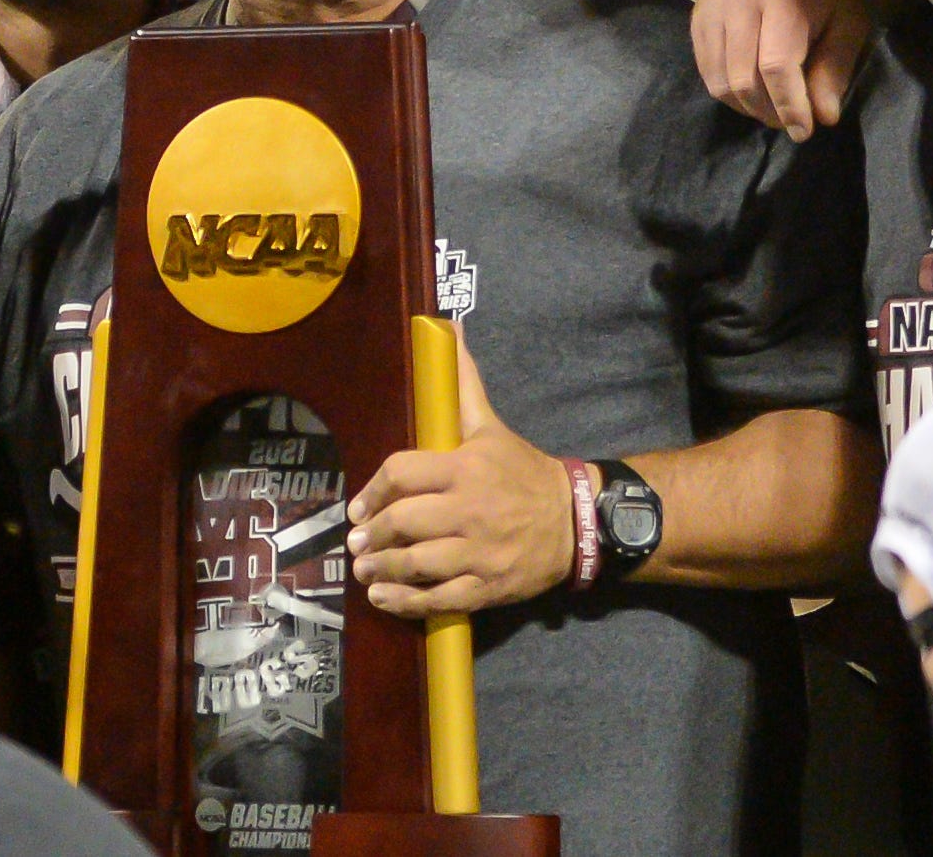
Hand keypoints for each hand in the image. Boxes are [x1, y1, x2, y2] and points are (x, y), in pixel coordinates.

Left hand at [345, 331, 572, 616]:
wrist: (576, 521)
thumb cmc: (523, 472)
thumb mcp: (490, 426)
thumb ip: (462, 384)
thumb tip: (446, 328)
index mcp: (465, 469)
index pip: (402, 474)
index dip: (372, 490)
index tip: (359, 506)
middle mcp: (469, 511)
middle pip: (403, 522)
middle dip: (372, 534)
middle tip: (356, 541)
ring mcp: (478, 553)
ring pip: (416, 564)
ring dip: (381, 569)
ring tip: (364, 569)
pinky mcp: (487, 588)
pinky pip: (438, 599)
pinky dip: (405, 602)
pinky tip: (385, 598)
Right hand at [690, 0, 872, 137]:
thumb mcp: (848, 19)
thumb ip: (834, 68)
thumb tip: (822, 118)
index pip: (776, 67)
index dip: (790, 106)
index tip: (805, 131)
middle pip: (742, 78)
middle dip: (768, 111)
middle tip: (791, 121)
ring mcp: (713, 1)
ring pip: (717, 77)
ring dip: (745, 104)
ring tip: (772, 107)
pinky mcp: (699, 7)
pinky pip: (703, 62)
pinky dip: (725, 85)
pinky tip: (750, 88)